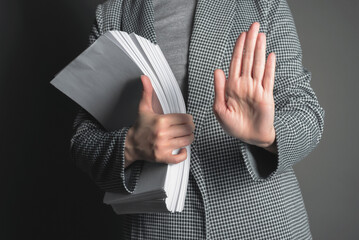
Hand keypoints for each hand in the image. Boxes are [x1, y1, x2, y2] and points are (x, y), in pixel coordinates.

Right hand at [124, 75, 194, 167]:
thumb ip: (147, 92)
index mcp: (161, 120)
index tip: (186, 120)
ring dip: (188, 138)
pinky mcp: (162, 157)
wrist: (131, 144)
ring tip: (184, 136)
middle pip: (188, 129)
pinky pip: (179, 157)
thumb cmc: (140, 127)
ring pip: (187, 141)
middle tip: (187, 128)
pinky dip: (183, 154)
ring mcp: (163, 146)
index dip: (188, 119)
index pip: (185, 118)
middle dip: (190, 128)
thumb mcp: (144, 108)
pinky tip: (180, 149)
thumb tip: (144, 78)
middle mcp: (162, 133)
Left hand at [213, 22, 275, 148]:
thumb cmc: (234, 126)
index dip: (238, 48)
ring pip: (258, 65)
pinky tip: (270, 56)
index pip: (236, 63)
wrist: (250, 138)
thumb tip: (217, 70)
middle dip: (250, 42)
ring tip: (261, 36)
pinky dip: (269, 67)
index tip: (242, 35)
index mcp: (232, 87)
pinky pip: (268, 79)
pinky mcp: (266, 96)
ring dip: (259, 50)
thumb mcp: (220, 109)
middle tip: (254, 26)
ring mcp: (256, 89)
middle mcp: (244, 85)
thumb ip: (219, 89)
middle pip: (248, 59)